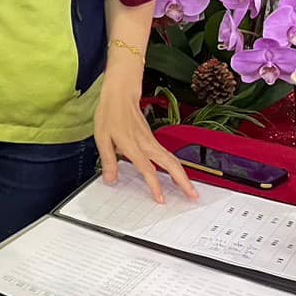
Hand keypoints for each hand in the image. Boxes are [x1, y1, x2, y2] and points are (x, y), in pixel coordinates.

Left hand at [95, 75, 197, 203]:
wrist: (120, 95)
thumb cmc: (110, 114)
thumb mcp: (102, 138)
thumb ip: (108, 160)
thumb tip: (111, 180)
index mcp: (133, 145)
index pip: (148, 169)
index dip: (155, 185)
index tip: (161, 199)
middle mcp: (146, 144)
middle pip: (171, 164)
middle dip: (183, 181)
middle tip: (193, 196)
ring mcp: (152, 141)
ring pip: (172, 159)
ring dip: (183, 175)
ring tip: (190, 189)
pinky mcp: (152, 139)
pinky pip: (168, 155)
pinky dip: (176, 166)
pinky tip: (176, 174)